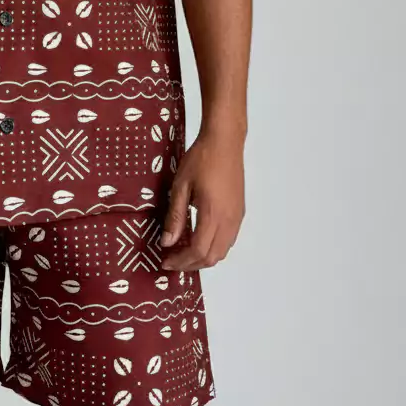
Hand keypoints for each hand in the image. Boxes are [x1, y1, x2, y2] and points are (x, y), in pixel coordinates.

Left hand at [159, 126, 245, 271]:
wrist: (224, 142)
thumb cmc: (201, 159)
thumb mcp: (180, 186)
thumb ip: (175, 216)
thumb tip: (167, 242)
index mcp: (213, 215)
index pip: (198, 251)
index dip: (181, 261)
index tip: (165, 261)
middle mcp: (228, 220)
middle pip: (212, 257)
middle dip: (191, 264)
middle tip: (172, 260)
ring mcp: (236, 217)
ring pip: (222, 251)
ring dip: (203, 257)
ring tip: (183, 251)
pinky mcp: (239, 211)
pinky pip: (228, 239)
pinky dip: (213, 247)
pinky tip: (199, 238)